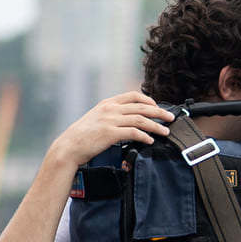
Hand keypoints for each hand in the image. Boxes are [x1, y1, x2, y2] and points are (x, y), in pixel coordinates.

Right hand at [51, 91, 172, 168]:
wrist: (70, 146)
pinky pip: (133, 132)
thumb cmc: (83, 135)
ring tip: (165, 132)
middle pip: (141, 107)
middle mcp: (110, 109)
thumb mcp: (97, 118)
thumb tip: (129, 119)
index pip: (133, 95)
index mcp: (108, 103)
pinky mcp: (110, 133)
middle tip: (170, 118)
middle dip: (159, 112)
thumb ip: (112, 115)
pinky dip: (144, 136)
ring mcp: (110, 120)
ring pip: (140, 119)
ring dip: (156, 126)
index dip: (149, 100)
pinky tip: (150, 140)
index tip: (157, 106)